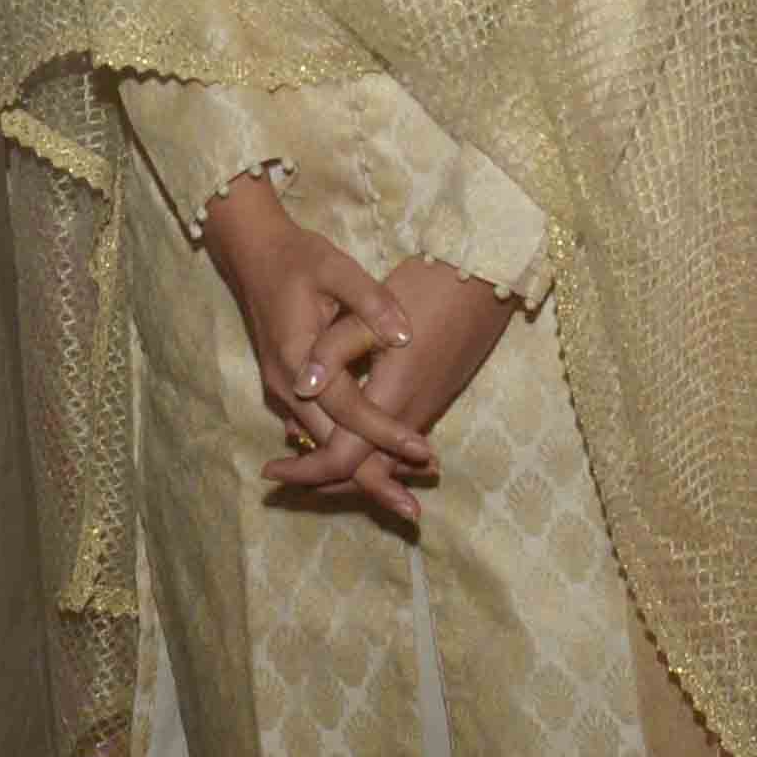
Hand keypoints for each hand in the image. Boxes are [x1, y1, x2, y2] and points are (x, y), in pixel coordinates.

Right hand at [199, 175, 436, 492]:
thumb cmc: (298, 257)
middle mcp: (287, 386)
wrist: (254, 254)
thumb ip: (370, 302)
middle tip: (413, 510)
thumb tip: (402, 336)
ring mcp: (283, 391)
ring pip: (322, 445)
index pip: (348, 410)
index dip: (386, 433)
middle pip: (329, 447)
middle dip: (371, 478)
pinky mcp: (289, 389)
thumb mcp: (336, 268)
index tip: (424, 453)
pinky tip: (378, 463)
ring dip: (360, 470)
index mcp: (299, 359)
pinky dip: (346, 451)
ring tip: (404, 495)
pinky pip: (318, 431)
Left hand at [267, 261, 516, 529]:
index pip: (344, 456)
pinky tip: (339, 435)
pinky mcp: (433, 394)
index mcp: (392, 394)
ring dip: (341, 466)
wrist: (486, 278)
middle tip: (279, 476)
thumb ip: (335, 349)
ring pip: (378, 456)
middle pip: (361, 468)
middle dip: (320, 479)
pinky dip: (361, 447)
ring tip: (301, 464)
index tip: (270, 472)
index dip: (306, 470)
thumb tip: (304, 384)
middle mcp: (412, 411)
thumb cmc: (429, 286)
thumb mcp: (371, 309)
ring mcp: (426, 405)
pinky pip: (392, 439)